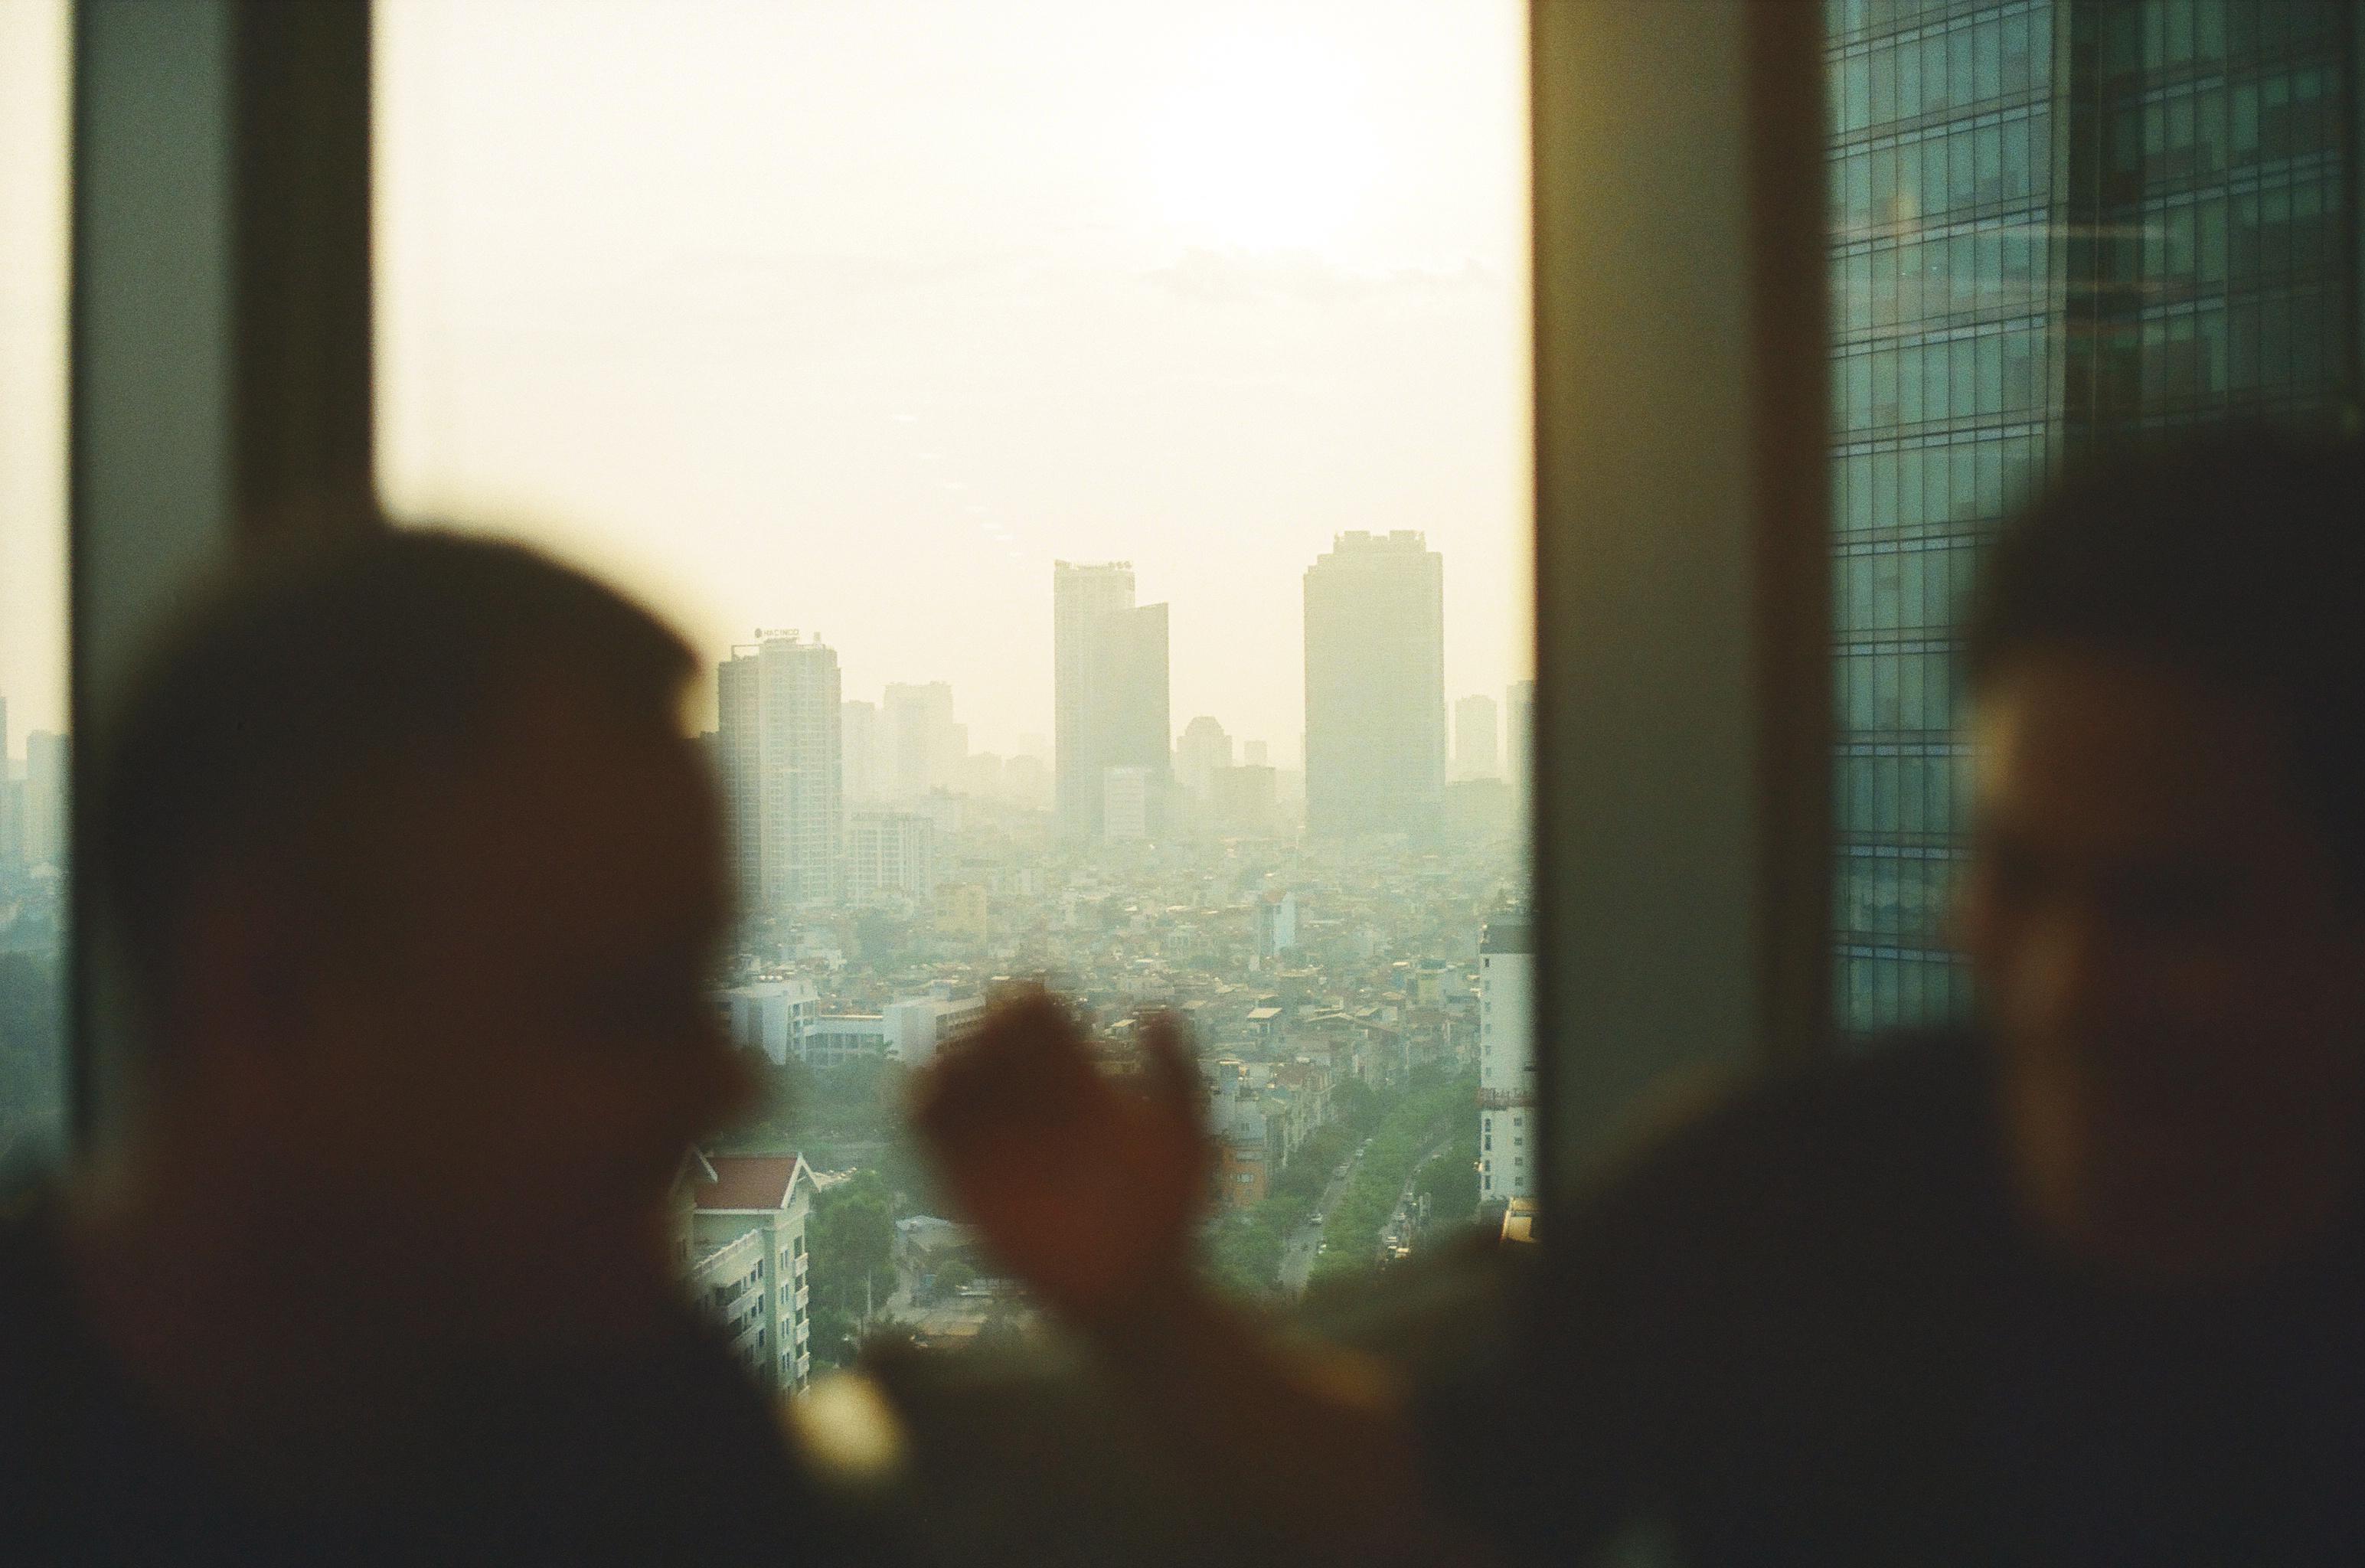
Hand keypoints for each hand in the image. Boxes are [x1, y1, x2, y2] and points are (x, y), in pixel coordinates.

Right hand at [910, 987, 1211, 1326]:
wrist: (1136, 1285)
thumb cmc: (1170, 1210)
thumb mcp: (1186, 1135)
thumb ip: (1176, 1071)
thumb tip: (1157, 1009)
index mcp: (1082, 1083)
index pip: (1040, 1021)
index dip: (1029, 1005)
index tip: (1036, 1007)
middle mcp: (1035, 1107)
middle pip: (990, 1042)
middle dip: (983, 1029)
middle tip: (989, 1034)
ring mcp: (1001, 1143)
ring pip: (954, 1079)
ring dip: (946, 1061)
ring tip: (957, 1064)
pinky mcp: (969, 1181)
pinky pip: (929, 1132)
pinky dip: (917, 1105)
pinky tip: (928, 1096)